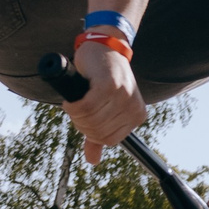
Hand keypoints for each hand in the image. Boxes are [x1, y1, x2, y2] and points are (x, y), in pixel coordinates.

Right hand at [65, 41, 146, 163]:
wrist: (105, 47)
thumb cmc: (103, 78)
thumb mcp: (106, 109)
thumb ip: (99, 136)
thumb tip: (93, 161)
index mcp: (137, 116)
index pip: (109, 140)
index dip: (90, 133)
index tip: (83, 120)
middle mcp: (133, 107)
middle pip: (98, 132)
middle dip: (81, 124)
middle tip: (75, 110)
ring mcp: (123, 96)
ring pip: (90, 120)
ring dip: (75, 115)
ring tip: (73, 103)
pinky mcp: (109, 85)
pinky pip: (85, 107)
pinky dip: (73, 107)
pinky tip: (71, 100)